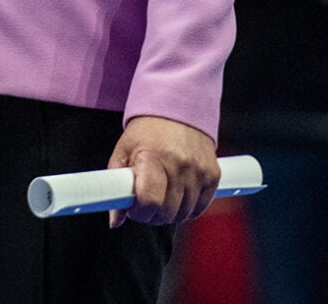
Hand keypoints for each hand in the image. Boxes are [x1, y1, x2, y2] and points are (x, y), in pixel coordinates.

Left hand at [105, 115, 220, 226]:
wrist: (179, 106)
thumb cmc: (147, 131)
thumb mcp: (123, 152)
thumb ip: (117, 186)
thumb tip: (114, 221)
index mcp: (152, 157)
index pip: (149, 201)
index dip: (139, 212)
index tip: (134, 207)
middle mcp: (179, 164)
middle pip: (166, 212)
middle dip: (153, 214)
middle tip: (147, 201)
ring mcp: (198, 170)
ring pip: (183, 214)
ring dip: (171, 212)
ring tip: (162, 196)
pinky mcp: (213, 174)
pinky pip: (201, 207)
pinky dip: (189, 208)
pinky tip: (179, 196)